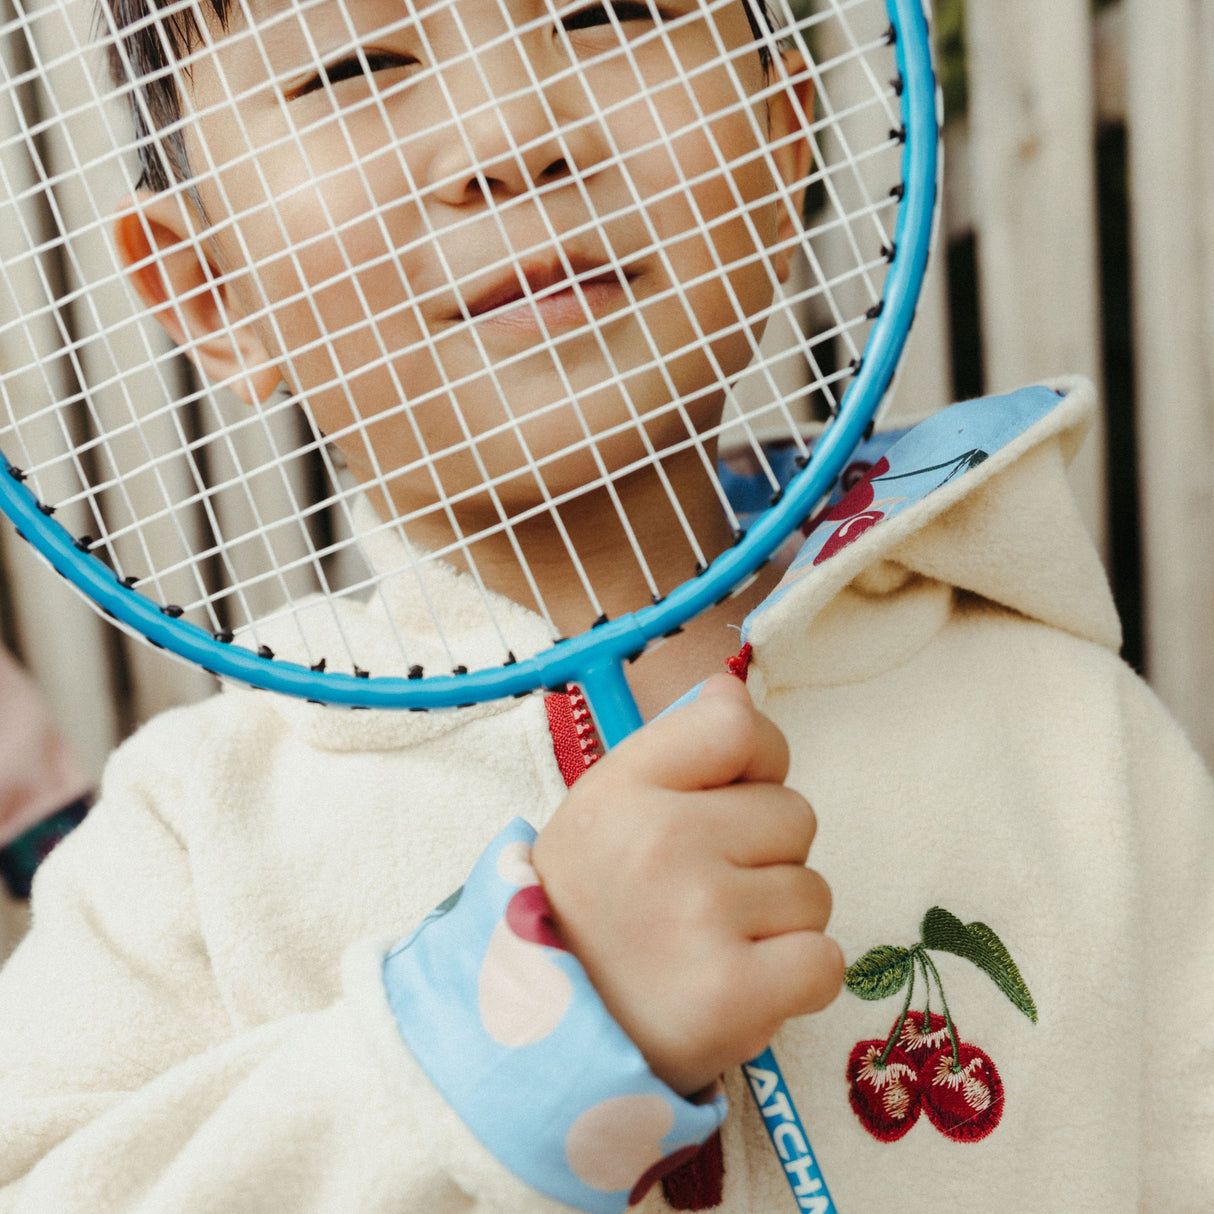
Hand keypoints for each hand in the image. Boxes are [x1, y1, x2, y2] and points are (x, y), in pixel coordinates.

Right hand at [531, 674, 842, 1096]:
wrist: (545, 1039)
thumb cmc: (590, 912)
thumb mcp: (603, 810)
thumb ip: (672, 749)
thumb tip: (735, 689)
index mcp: (623, 787)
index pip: (739, 725)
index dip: (756, 761)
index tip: (729, 799)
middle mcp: (660, 841)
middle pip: (795, 814)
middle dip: (765, 856)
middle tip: (704, 896)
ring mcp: (699, 918)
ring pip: (814, 890)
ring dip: (779, 922)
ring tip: (713, 946)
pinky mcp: (733, 996)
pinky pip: (826, 960)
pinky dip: (796, 979)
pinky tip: (740, 985)